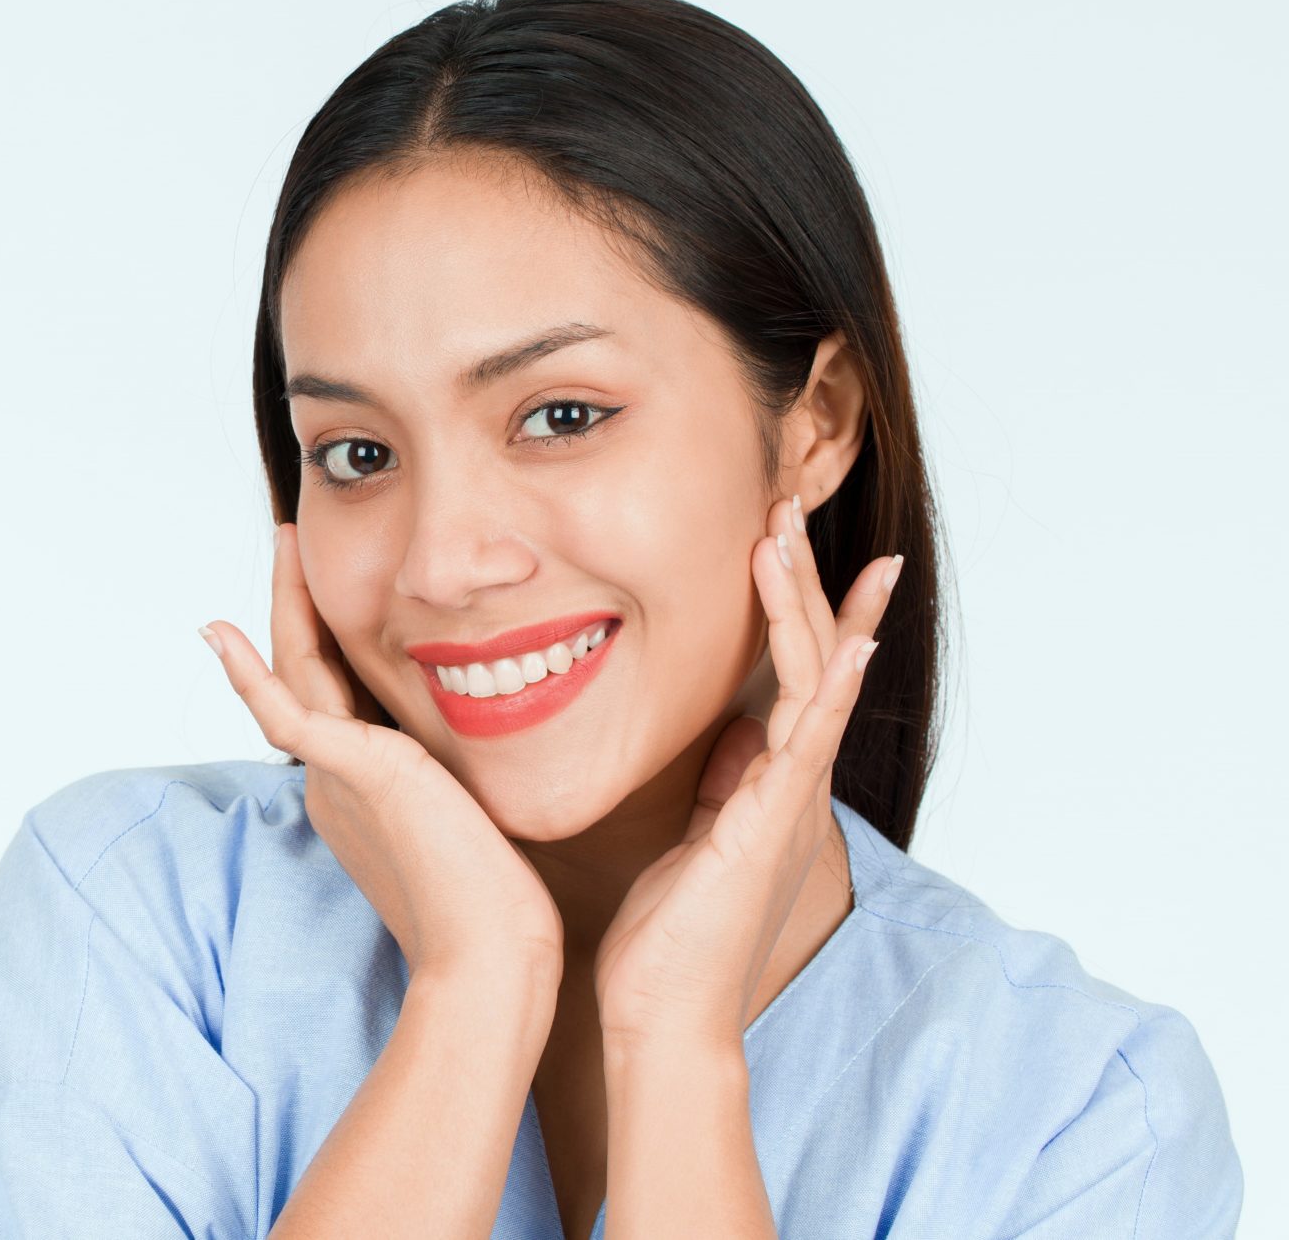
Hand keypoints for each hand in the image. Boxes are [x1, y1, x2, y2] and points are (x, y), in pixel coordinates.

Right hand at [200, 522, 565, 987]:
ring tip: (283, 542)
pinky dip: (246, 670)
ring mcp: (335, 777)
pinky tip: (219, 629)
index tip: (333, 592)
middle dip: (297, 606)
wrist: (491, 955)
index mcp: (363, 791)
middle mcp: (337, 781)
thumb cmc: (499, 909)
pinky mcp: (347, 771)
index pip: (335, 698)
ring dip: (282, 604)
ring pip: (294, 672)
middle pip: (304, 674)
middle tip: (291, 544)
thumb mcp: (476, 823)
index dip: (328, 638)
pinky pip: (282, 710)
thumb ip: (463, 787)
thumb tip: (486, 769)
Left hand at [590, 493, 898, 1049]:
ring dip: (804, 602)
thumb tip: (730, 733)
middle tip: (791, 500)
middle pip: (810, 655)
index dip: (797, 603)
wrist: (666, 1014)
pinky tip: (849, 639)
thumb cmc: (671, 937)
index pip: (793, 670)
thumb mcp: (695, 837)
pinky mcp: (774, 823)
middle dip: (805, 578)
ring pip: (810, 678)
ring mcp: (791, 800)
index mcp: (770, 780)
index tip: (786, 537)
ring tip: (790, 533)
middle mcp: (793, 782)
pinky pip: (809, 740)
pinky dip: (829, 686)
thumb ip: (721, 783)